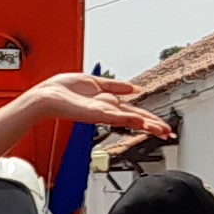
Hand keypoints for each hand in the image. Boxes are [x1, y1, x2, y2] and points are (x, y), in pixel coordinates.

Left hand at [25, 72, 171, 140]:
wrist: (45, 97)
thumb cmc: (61, 89)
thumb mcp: (94, 81)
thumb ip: (114, 85)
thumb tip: (133, 88)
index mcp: (107, 102)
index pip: (133, 111)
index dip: (149, 117)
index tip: (162, 124)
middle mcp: (107, 110)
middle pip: (135, 118)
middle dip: (153, 124)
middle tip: (168, 132)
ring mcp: (101, 113)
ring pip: (129, 120)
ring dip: (146, 124)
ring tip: (161, 130)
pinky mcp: (94, 114)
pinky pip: (115, 116)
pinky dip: (128, 119)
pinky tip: (140, 122)